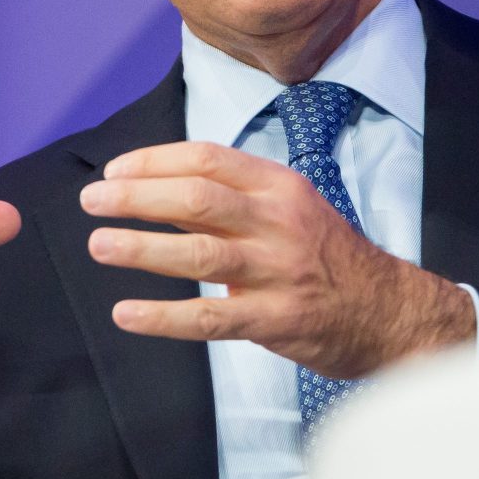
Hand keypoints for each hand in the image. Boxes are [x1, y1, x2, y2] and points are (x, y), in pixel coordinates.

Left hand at [79, 142, 473, 378]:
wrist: (386, 310)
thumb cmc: (321, 254)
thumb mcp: (283, 209)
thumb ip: (222, 201)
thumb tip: (148, 189)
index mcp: (277, 185)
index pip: (205, 159)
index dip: (153, 161)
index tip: (113, 172)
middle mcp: (278, 221)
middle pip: (197, 198)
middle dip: (137, 196)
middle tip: (93, 201)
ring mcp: (278, 271)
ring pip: (199, 253)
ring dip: (142, 248)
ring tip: (99, 244)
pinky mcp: (276, 320)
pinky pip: (209, 319)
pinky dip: (162, 316)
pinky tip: (125, 313)